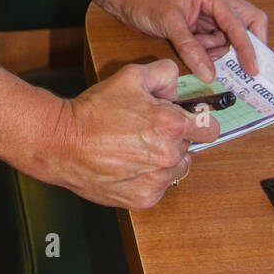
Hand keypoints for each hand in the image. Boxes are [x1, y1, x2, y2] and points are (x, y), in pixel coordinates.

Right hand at [47, 59, 218, 209]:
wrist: (63, 143)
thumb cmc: (95, 110)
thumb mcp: (131, 76)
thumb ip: (163, 74)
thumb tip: (177, 86)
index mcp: (171, 125)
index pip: (210, 129)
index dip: (200, 122)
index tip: (188, 121)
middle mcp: (169, 155)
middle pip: (188, 147)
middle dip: (173, 137)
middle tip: (146, 129)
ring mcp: (157, 181)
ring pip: (175, 168)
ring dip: (163, 159)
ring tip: (136, 148)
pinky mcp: (144, 200)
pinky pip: (158, 187)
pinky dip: (147, 178)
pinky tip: (127, 165)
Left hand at [103, 0, 268, 82]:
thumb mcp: (168, 24)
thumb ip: (191, 49)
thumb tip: (210, 73)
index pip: (240, 22)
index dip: (248, 48)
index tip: (253, 69)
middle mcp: (215, 0)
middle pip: (245, 23)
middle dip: (244, 46)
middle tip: (243, 67)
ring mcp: (207, 12)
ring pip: (228, 36)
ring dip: (218, 50)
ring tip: (198, 51)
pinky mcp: (198, 23)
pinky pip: (212, 41)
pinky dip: (207, 51)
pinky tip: (193, 52)